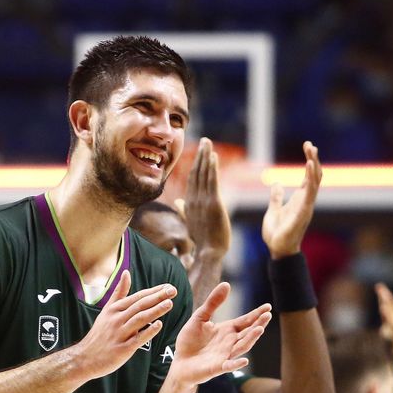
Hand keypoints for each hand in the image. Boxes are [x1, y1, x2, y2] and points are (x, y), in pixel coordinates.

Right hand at [70, 271, 178, 380]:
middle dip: (157, 297)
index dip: (153, 291)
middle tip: (173, 290)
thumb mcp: (107, 310)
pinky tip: (159, 325)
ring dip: (155, 311)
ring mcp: (119, 334)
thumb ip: (119, 292)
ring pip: (139, 319)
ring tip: (169, 303)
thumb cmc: (99, 334)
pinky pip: (137, 339)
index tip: (168, 286)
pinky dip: (148, 332)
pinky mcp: (122, 349)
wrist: (85, 358)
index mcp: (114, 309)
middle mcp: (117, 319)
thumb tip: (126, 272)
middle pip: (140, 306)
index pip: (137, 297)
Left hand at [166, 283, 273, 386]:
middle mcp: (230, 342)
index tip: (268, 307)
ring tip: (259, 329)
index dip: (256, 314)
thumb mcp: (200, 317)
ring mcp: (225, 355)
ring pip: (242, 347)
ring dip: (251, 339)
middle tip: (267, 315)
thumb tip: (227, 284)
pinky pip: (229, 366)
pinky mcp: (216, 367)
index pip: (246, 321)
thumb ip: (213, 303)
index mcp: (227, 330)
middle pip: (248, 333)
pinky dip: (237, 364)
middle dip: (258, 324)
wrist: (180, 362)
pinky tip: (244, 361)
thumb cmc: (190, 340)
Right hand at [182, 138, 229, 256]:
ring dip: (206, 157)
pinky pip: (211, 181)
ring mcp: (202, 201)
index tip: (200, 152)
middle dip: (201, 155)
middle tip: (205, 140)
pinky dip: (212, 168)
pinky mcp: (213, 203)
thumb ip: (184, 210)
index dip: (196, 164)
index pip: (193, 179)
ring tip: (209, 143)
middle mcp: (193, 199)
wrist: (208, 252)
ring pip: (203, 174)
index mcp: (189, 203)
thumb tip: (178, 202)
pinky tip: (213, 157)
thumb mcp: (191, 223)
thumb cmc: (203, 241)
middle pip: (196, 172)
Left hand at [261, 141, 322, 258]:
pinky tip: (309, 165)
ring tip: (311, 150)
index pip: (308, 176)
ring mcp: (306, 205)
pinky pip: (310, 192)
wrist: (277, 250)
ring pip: (314, 181)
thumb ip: (276, 197)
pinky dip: (310, 178)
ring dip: (313, 165)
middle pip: (314, 175)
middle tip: (310, 144)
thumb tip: (277, 184)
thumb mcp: (273, 210)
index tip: (307, 146)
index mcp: (300, 199)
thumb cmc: (276, 233)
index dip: (310, 161)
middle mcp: (306, 200)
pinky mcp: (304, 211)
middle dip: (313, 159)